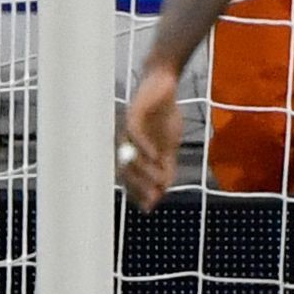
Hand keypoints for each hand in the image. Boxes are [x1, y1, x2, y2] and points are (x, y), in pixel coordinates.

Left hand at [117, 61, 181, 210]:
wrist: (163, 86)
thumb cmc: (164, 115)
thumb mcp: (170, 145)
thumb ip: (166, 165)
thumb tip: (165, 189)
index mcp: (132, 151)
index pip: (130, 177)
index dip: (139, 193)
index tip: (149, 208)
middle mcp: (124, 143)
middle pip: (127, 170)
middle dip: (140, 187)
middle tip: (154, 199)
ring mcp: (126, 130)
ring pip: (131, 156)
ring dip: (146, 172)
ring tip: (161, 182)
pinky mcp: (133, 115)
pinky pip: (136, 135)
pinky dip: (145, 148)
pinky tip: (156, 157)